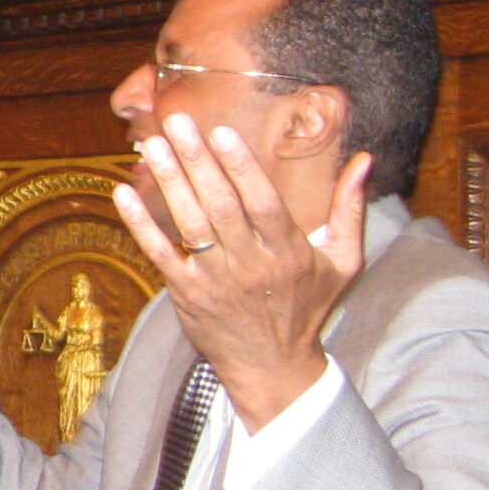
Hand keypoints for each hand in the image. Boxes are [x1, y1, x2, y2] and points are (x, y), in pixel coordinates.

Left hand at [112, 112, 370, 430]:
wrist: (274, 367)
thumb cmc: (308, 307)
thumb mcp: (344, 262)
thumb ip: (350, 209)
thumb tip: (365, 159)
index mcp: (287, 251)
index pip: (262, 203)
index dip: (241, 167)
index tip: (221, 132)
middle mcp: (250, 263)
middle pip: (220, 206)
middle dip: (197, 161)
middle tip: (177, 122)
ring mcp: (215, 279)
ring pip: (190, 224)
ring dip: (169, 183)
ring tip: (153, 144)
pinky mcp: (187, 294)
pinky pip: (161, 254)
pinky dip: (140, 224)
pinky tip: (123, 192)